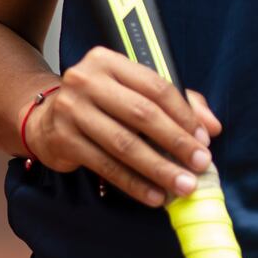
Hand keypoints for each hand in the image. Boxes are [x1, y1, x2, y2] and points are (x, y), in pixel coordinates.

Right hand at [23, 47, 221, 207]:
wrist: (46, 119)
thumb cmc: (100, 105)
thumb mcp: (133, 93)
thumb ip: (176, 103)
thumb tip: (212, 126)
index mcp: (107, 62)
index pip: (154, 86)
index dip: (183, 115)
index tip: (204, 139)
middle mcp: (86, 80)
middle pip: (141, 114)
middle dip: (176, 143)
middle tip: (200, 165)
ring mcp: (71, 110)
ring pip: (124, 144)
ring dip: (159, 168)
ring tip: (183, 185)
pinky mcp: (63, 139)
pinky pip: (106, 166)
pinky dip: (134, 184)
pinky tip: (154, 195)